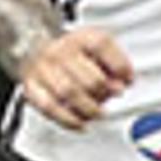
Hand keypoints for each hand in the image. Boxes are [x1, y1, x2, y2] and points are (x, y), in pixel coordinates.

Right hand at [18, 25, 133, 130]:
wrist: (33, 48)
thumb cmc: (71, 54)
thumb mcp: (96, 49)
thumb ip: (114, 63)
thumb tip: (124, 83)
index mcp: (80, 38)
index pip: (102, 45)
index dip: (120, 65)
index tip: (128, 80)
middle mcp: (60, 51)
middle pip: (90, 77)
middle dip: (105, 93)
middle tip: (109, 98)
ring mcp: (44, 69)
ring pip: (70, 93)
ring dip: (90, 109)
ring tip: (98, 113)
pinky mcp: (32, 87)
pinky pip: (50, 107)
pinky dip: (69, 119)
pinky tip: (80, 123)